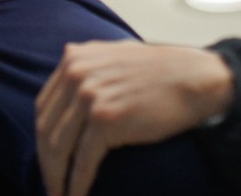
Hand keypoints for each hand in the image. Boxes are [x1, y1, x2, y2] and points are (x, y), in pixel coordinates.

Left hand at [35, 41, 233, 195]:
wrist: (196, 78)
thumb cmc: (162, 72)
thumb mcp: (115, 56)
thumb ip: (89, 68)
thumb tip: (70, 90)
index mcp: (74, 58)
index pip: (44, 107)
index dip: (44, 139)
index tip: (48, 161)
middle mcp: (76, 73)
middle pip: (46, 129)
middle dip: (46, 163)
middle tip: (51, 185)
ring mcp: (89, 95)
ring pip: (59, 148)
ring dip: (57, 178)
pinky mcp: (105, 120)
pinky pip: (83, 161)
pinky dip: (76, 184)